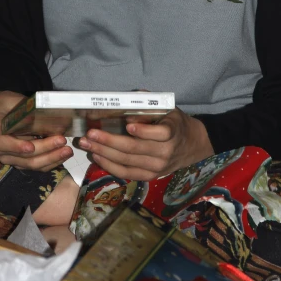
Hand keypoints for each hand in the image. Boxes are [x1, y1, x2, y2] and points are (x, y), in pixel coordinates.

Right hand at [0, 90, 72, 171]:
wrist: (2, 110)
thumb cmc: (10, 104)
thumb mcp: (17, 103)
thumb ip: (27, 113)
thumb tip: (44, 120)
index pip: (2, 143)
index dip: (17, 146)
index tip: (31, 146)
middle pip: (22, 156)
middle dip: (44, 150)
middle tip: (62, 141)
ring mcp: (9, 157)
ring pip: (30, 164)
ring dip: (51, 158)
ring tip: (67, 150)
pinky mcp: (20, 161)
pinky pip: (36, 166)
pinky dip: (50, 162)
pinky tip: (63, 155)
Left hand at [78, 110, 213, 180]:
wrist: (192, 145)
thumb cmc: (174, 122)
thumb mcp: (167, 109)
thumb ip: (148, 105)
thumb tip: (126, 107)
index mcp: (172, 131)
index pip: (160, 133)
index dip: (143, 130)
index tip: (127, 125)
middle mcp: (165, 152)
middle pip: (134, 148)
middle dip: (109, 141)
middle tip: (90, 134)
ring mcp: (158, 167)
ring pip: (127, 161)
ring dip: (104, 153)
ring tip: (87, 145)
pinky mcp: (151, 176)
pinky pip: (127, 173)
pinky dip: (110, 166)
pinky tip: (97, 156)